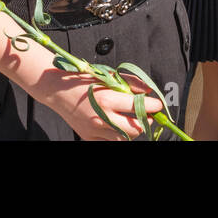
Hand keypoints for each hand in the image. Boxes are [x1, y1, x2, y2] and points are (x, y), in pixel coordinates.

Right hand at [33, 70, 162, 140]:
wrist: (58, 91)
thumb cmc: (84, 81)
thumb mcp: (109, 76)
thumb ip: (131, 83)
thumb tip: (150, 91)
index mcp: (107, 99)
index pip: (138, 107)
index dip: (153, 106)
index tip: (158, 105)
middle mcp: (101, 118)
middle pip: (135, 129)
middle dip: (147, 122)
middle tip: (150, 115)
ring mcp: (94, 130)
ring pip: (124, 138)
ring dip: (133, 130)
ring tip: (133, 119)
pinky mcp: (89, 137)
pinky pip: (110, 141)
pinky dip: (118, 135)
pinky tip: (118, 124)